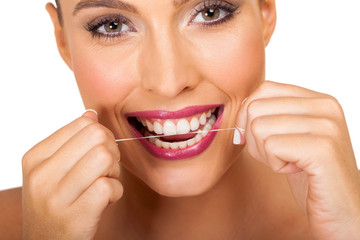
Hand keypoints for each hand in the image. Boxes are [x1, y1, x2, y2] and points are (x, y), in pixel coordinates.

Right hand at [22, 111, 122, 239]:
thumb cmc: (56, 204)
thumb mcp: (52, 171)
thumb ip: (71, 141)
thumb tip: (91, 114)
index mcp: (35, 157)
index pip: (84, 123)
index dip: (101, 136)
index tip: (97, 153)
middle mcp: (41, 174)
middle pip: (97, 136)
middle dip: (111, 150)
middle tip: (105, 168)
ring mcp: (57, 196)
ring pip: (104, 157)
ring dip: (114, 171)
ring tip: (104, 182)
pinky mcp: (77, 215)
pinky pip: (111, 186)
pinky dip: (116, 192)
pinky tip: (105, 200)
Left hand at [235, 81, 359, 238]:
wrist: (342, 210)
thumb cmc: (309, 174)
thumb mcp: (289, 136)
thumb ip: (271, 115)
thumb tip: (240, 108)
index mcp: (318, 100)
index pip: (264, 89)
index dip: (248, 115)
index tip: (258, 138)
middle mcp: (325, 106)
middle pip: (256, 107)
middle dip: (255, 138)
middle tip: (280, 155)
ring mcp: (326, 126)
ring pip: (259, 127)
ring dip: (266, 154)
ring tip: (291, 163)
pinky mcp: (322, 149)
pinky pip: (271, 146)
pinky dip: (275, 165)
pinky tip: (297, 171)